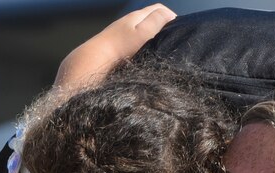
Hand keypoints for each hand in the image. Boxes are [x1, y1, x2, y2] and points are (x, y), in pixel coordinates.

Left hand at [54, 4, 176, 89]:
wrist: (95, 60)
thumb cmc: (120, 48)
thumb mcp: (143, 32)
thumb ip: (157, 21)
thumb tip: (170, 15)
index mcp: (137, 16)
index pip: (159, 9)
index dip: (171, 17)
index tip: (178, 31)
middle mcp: (129, 21)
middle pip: (151, 18)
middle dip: (163, 24)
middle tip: (172, 40)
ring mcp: (123, 32)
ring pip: (143, 28)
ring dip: (153, 35)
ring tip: (161, 47)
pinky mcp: (118, 44)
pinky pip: (136, 39)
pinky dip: (144, 43)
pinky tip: (145, 54)